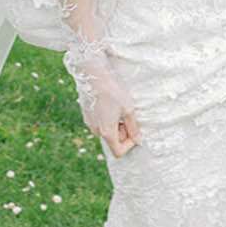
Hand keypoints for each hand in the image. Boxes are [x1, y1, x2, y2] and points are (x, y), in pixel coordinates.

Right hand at [64, 38, 142, 157]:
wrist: (93, 74)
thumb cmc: (113, 91)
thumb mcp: (128, 109)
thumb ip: (133, 127)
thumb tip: (138, 140)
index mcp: (106, 132)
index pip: (118, 152)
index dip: (129, 144)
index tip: (134, 129)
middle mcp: (95, 130)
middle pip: (113, 141)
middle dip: (123, 132)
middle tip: (128, 114)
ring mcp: (89, 122)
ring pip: (106, 130)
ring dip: (116, 124)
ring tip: (120, 107)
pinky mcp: (87, 114)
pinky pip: (100, 122)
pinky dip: (107, 118)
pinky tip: (110, 102)